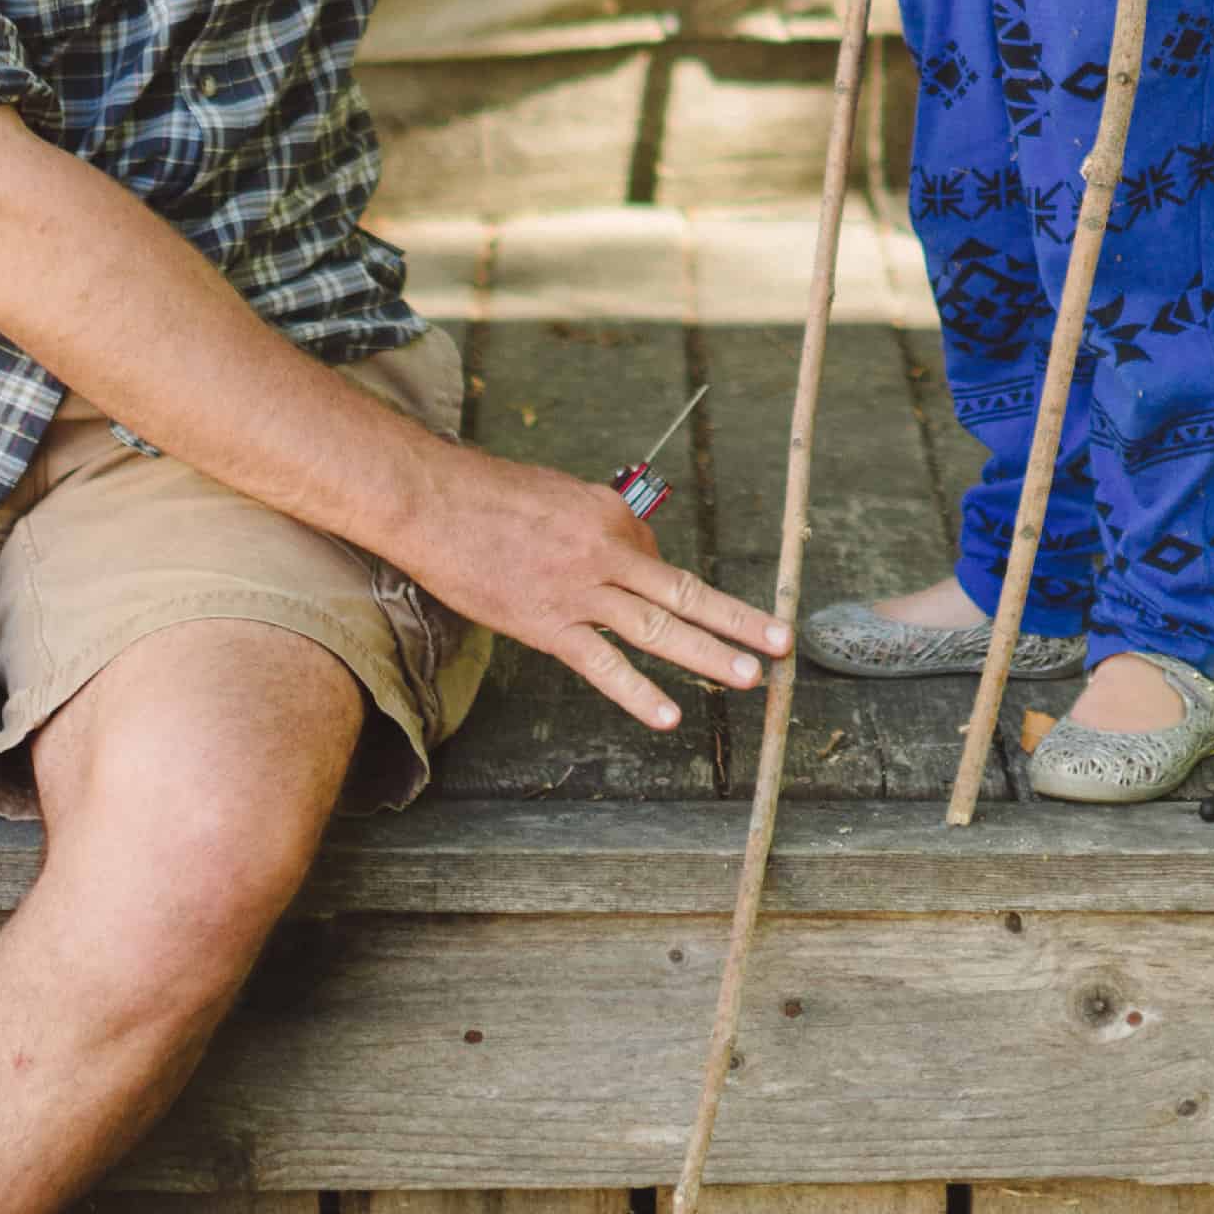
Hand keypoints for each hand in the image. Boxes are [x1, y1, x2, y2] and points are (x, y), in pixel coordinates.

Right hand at [391, 440, 791, 732]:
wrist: (431, 503)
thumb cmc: (489, 497)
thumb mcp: (559, 496)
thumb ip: (599, 529)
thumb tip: (632, 558)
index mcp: (612, 516)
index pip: (655, 558)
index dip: (654, 578)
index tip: (635, 587)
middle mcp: (607, 551)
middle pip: (685, 592)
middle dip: (738, 620)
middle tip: (782, 642)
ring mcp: (580, 591)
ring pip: (658, 628)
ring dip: (709, 654)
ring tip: (751, 677)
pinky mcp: (547, 624)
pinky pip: (602, 665)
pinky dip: (639, 693)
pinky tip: (670, 716)